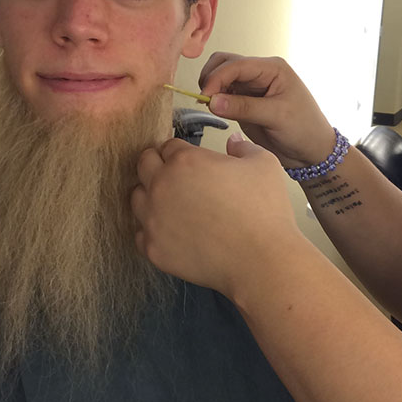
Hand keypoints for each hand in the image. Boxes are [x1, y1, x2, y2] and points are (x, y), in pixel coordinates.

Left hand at [131, 133, 303, 305]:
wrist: (260, 259)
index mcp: (185, 160)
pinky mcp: (153, 248)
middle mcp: (162, 186)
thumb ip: (243, 146)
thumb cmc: (265, 210)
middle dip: (158, 165)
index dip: (181, 151)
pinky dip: (153, 230)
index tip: (192, 161)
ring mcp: (153, 219)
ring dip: (151, 196)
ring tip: (174, 205)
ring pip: (136, 197)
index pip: (169, 145)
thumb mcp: (264, 164)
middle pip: (144, 164)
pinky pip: (140, 233)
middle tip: (179, 177)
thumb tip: (232, 141)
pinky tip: (172, 231)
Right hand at [198, 52, 335, 168]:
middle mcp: (260, 73)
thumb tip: (213, 101)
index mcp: (272, 68)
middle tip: (204, 100)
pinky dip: (215, 99)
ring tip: (209, 106)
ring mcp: (252, 87)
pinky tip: (214, 109)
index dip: (217, 77)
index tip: (205, 96)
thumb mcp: (277, 116)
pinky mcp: (245, 102)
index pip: (236, 64)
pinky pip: (223, 94)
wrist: (312, 151)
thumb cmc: (305, 129)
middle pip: (225, 64)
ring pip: (221, 77)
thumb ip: (245, 107)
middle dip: (211, 78)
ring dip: (211, 88)